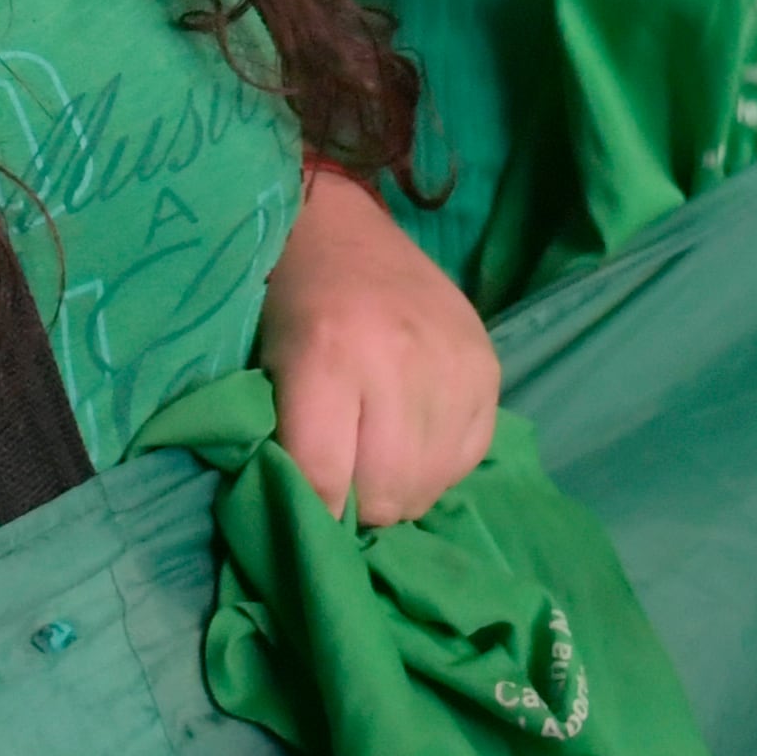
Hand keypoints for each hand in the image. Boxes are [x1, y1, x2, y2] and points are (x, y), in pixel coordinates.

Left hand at [255, 171, 499, 526]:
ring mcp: (451, 364)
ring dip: (400, 491)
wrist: (344, 230)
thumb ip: (288, 443)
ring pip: (429, 482)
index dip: (314, 512)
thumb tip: (315, 525)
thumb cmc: (291, 303)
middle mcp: (398, 359)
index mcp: (328, 355)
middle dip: (360, 508)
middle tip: (345, 490)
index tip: (310, 518)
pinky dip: (438, 467)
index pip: (325, 478)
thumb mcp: (268, 367)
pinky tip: (413, 443)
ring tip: (377, 466)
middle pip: (385, 490)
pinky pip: (468, 457)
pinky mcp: (488, 368)